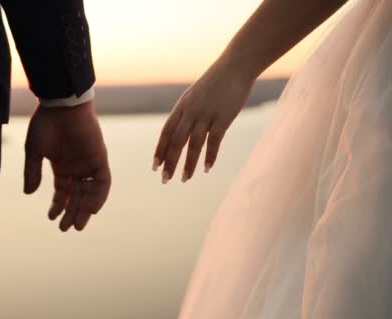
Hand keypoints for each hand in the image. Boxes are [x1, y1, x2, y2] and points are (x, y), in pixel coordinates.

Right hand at [24, 100, 110, 230]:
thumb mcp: (34, 152)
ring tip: (77, 224)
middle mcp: (77, 167)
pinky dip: (99, 196)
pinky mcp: (99, 158)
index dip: (58, 205)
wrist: (61, 104)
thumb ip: (33, 172)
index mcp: (62, 165)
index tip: (51, 218)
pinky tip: (92, 210)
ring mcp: (89, 163)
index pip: (63, 191)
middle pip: (77, 196)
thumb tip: (28, 193)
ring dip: (85, 209)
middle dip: (72, 213)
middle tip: (65, 229)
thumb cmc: (46, 124)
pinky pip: (103, 182)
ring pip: (90, 193)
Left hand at [153, 61, 255, 182]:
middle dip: (170, 161)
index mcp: (182, 107)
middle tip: (165, 179)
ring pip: (194, 144)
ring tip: (184, 179)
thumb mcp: (196, 97)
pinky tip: (207, 168)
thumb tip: (183, 135)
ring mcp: (206, 114)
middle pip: (176, 141)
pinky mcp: (223, 117)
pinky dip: (210, 156)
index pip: (166, 132)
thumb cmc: (216, 83)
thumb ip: (188, 115)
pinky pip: (214, 141)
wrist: (236, 65)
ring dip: (188, 163)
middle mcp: (191, 111)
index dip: (160, 150)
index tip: (155, 166)